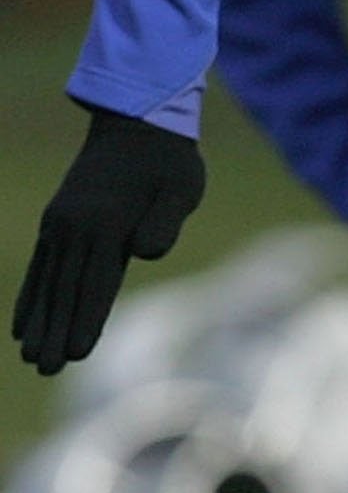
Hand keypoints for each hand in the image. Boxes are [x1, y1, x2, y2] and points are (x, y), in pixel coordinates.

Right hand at [14, 108, 205, 374]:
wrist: (137, 122)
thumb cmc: (169, 160)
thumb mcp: (181, 187)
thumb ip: (163, 222)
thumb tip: (144, 253)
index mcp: (108, 223)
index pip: (97, 282)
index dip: (88, 320)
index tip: (77, 354)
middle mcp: (76, 226)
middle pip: (66, 289)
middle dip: (56, 332)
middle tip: (46, 370)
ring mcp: (61, 223)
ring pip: (47, 282)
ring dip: (38, 321)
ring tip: (29, 357)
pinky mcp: (57, 221)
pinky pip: (40, 266)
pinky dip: (30, 296)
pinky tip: (21, 324)